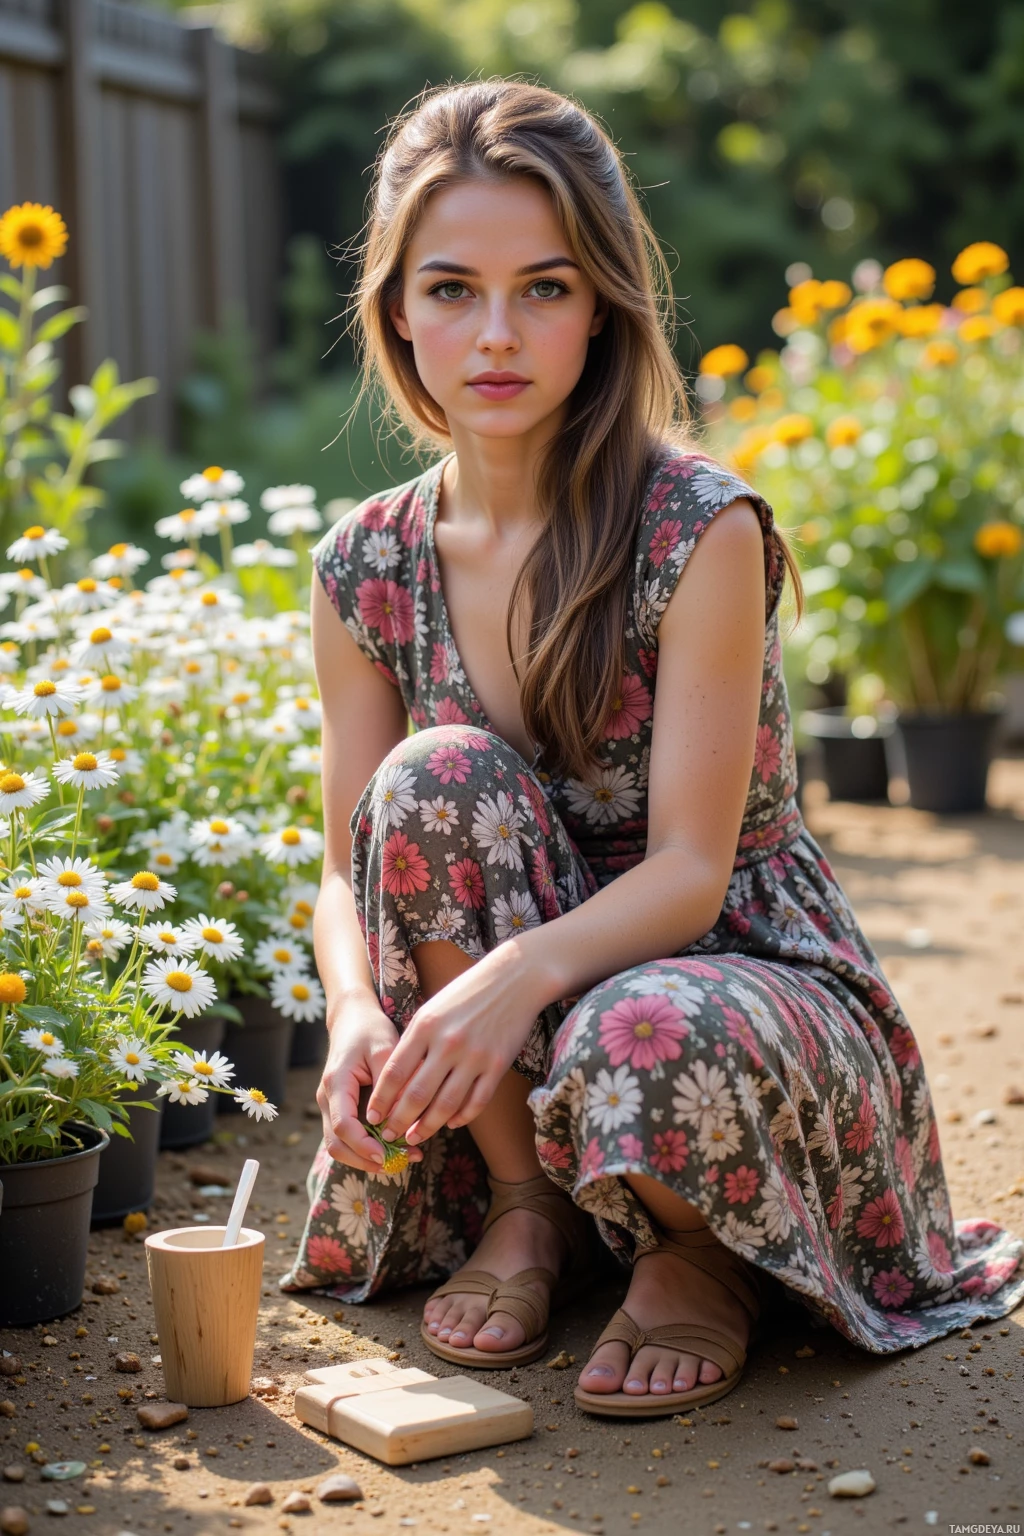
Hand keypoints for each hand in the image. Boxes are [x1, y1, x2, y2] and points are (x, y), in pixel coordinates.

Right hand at [317, 996, 421, 1173]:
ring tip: (405, 1158)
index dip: (363, 1146)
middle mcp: (327, 1098)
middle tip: (401, 1163)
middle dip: (366, 1160)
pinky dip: (369, 1146)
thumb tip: (402, 1118)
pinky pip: (349, 1136)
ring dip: (368, 1157)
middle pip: (337, 1144)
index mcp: (336, 1083)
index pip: (342, 1126)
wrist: (353, 1017)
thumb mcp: (385, 1048)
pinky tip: (396, 1145)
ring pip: (341, 1145)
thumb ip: (392, 1083)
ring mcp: (331, 1105)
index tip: (387, 1155)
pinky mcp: (341, 1108)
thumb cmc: (370, 1029)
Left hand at [366, 942, 549, 1146]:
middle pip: (417, 1094)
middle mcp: (448, 1043)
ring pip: (446, 1104)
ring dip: (428, 1126)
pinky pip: (477, 1101)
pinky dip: (462, 1117)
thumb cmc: (466, 993)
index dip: (382, 1100)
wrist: (514, 978)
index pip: (395, 1072)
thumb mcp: (432, 1009)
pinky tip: (451, 1123)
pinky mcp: (498, 1065)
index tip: (372, 1117)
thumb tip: (395, 1079)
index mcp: (425, 1027)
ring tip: (415, 1137)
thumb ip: (413, 1041)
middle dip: (399, 1121)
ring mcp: (474, 1056)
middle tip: (389, 1136)